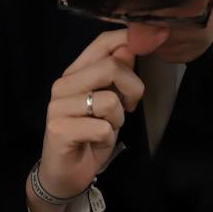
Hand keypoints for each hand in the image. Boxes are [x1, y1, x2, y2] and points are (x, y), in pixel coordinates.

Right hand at [31, 29, 142, 211]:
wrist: (63, 174)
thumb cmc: (89, 136)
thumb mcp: (109, 103)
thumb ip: (116, 75)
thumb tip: (130, 46)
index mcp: (75, 74)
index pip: (101, 43)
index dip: (128, 37)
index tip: (154, 41)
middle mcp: (63, 85)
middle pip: (110, 67)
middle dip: (132, 88)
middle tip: (129, 106)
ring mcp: (58, 107)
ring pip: (109, 100)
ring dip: (118, 119)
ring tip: (107, 127)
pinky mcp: (59, 129)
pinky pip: (102, 127)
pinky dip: (108, 138)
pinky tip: (96, 142)